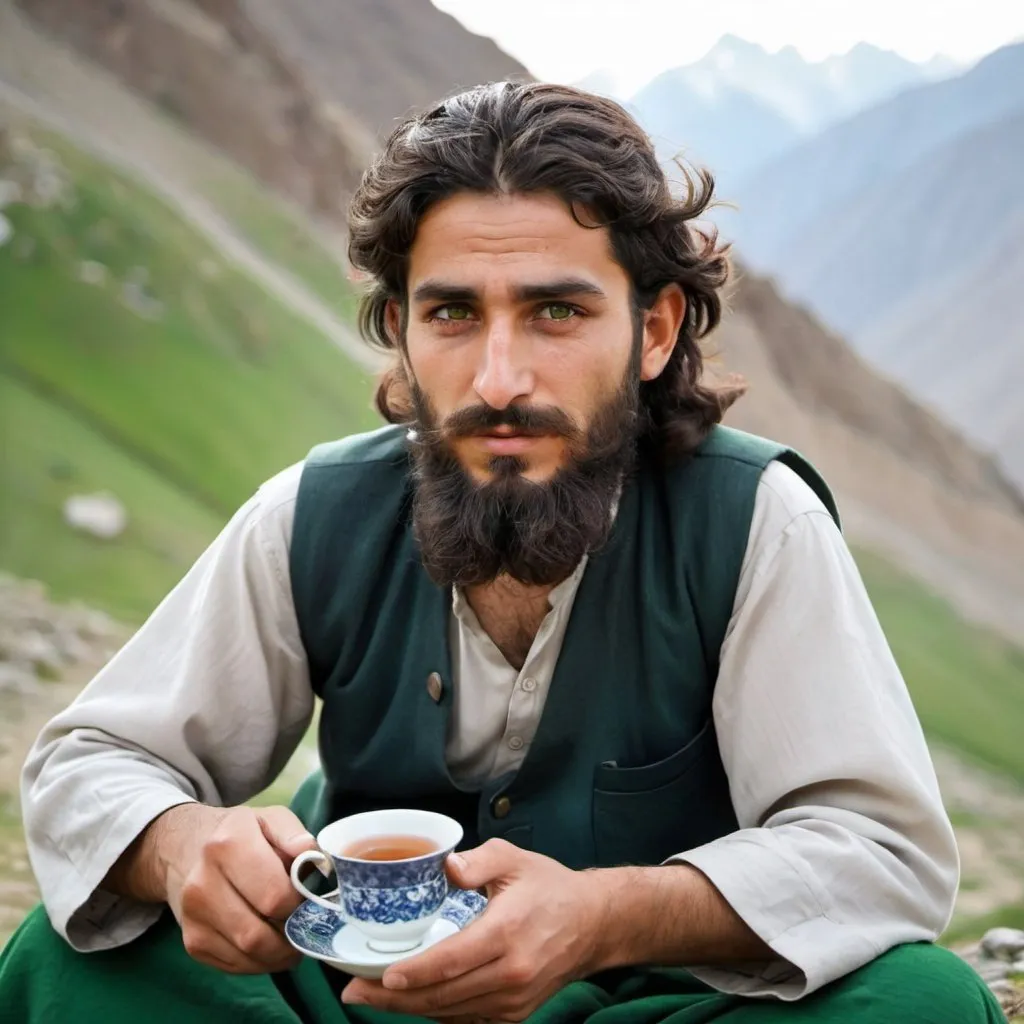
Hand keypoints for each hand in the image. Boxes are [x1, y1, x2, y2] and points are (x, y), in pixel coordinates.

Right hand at [133, 803, 316, 973]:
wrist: (185, 848)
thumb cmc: (241, 833)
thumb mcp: (271, 819)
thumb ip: (295, 835)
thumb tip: (312, 857)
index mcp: (228, 845)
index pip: (274, 895)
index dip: (299, 904)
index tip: (308, 898)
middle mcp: (202, 883)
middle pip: (258, 933)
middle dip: (291, 935)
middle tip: (306, 925)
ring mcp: (193, 917)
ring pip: (248, 954)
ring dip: (279, 953)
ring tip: (293, 935)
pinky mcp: (192, 943)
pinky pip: (236, 966)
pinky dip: (261, 961)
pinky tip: (270, 942)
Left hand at [342, 838, 605, 1020]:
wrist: (593, 924)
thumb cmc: (550, 887)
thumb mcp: (515, 858)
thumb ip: (479, 859)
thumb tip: (447, 866)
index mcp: (507, 933)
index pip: (451, 961)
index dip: (413, 973)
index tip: (378, 976)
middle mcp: (510, 974)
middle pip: (443, 995)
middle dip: (393, 999)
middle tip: (352, 994)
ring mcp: (513, 1000)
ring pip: (451, 1012)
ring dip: (409, 1009)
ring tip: (371, 999)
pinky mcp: (515, 1013)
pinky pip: (466, 1018)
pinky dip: (437, 1012)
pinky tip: (411, 1002)